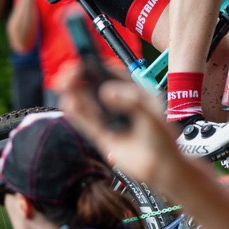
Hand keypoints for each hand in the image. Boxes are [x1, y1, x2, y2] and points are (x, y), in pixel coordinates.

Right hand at [59, 70, 180, 188]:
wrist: (162, 168)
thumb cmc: (163, 140)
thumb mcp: (150, 114)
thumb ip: (130, 101)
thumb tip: (106, 93)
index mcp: (134, 92)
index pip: (111, 73)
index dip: (96, 64)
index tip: (83, 60)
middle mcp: (119, 104)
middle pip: (94, 85)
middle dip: (79, 77)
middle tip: (69, 74)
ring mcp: (110, 119)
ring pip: (86, 102)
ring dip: (73, 92)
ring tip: (65, 85)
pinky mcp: (102, 135)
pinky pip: (84, 121)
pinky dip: (75, 112)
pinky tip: (69, 102)